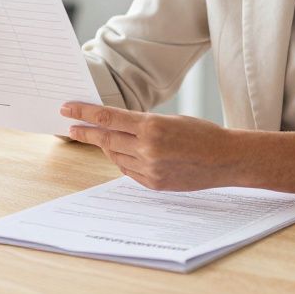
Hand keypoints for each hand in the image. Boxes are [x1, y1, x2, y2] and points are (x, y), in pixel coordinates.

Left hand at [61, 102, 242, 190]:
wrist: (225, 159)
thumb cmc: (201, 134)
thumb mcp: (170, 120)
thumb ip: (142, 124)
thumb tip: (116, 127)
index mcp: (151, 126)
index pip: (108, 118)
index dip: (84, 113)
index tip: (68, 109)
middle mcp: (147, 149)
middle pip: (106, 139)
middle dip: (85, 132)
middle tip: (70, 126)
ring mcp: (150, 169)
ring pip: (116, 156)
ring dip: (106, 146)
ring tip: (99, 138)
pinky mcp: (154, 184)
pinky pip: (128, 171)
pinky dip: (123, 161)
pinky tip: (123, 154)